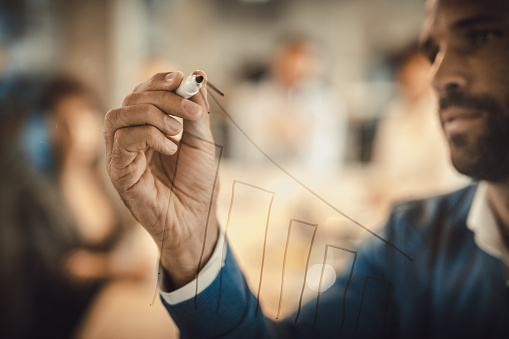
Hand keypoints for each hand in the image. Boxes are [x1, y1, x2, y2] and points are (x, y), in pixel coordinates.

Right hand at [104, 71, 218, 287]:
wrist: (196, 222)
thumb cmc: (198, 186)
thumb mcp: (202, 142)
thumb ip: (197, 112)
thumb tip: (198, 75)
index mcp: (149, 129)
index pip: (143, 93)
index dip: (159, 81)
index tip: (182, 79)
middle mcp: (130, 138)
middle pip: (131, 100)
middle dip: (163, 98)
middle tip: (191, 112)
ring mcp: (121, 155)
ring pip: (119, 115)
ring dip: (152, 115)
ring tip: (177, 132)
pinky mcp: (119, 172)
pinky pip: (122, 140)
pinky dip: (148, 135)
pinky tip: (170, 148)